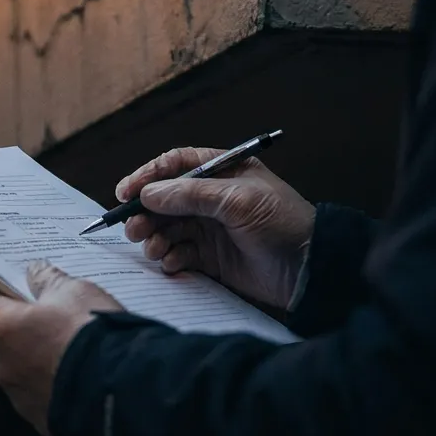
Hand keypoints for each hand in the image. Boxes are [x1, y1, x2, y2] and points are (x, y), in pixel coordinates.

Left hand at [0, 262, 121, 435]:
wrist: (118, 388)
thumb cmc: (89, 332)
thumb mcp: (74, 291)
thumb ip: (49, 279)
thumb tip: (35, 270)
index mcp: (2, 327)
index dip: (20, 299)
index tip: (40, 298)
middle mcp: (2, 364)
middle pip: (13, 340)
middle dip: (34, 333)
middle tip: (67, 326)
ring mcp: (20, 397)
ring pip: (28, 372)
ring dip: (46, 364)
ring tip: (81, 356)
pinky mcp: (40, 421)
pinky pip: (46, 398)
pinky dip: (60, 389)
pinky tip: (85, 381)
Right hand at [116, 147, 315, 308]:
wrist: (310, 269)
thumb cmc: (282, 222)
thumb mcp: (237, 200)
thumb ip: (190, 194)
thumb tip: (148, 194)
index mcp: (221, 172)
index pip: (174, 165)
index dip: (147, 176)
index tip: (125, 193)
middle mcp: (212, 198)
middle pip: (164, 199)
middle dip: (144, 213)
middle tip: (133, 228)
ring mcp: (210, 228)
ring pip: (167, 228)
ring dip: (154, 237)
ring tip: (153, 248)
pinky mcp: (211, 257)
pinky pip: (179, 253)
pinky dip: (170, 258)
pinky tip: (173, 263)